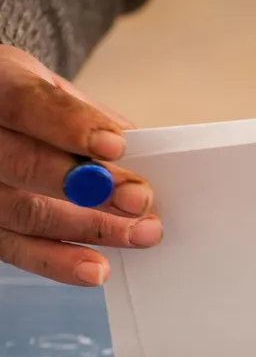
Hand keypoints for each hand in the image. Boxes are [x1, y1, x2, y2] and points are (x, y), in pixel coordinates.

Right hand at [0, 46, 161, 284]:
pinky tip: (96, 268)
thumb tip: (142, 148)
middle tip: (139, 200)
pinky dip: (58, 261)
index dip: (69, 125)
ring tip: (138, 236)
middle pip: (23, 164)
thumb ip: (87, 116)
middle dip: (89, 186)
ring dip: (89, 228)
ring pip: (22, 212)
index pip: (23, 103)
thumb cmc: (20, 103)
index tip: (117, 145)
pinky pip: (13, 247)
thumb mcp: (48, 88)